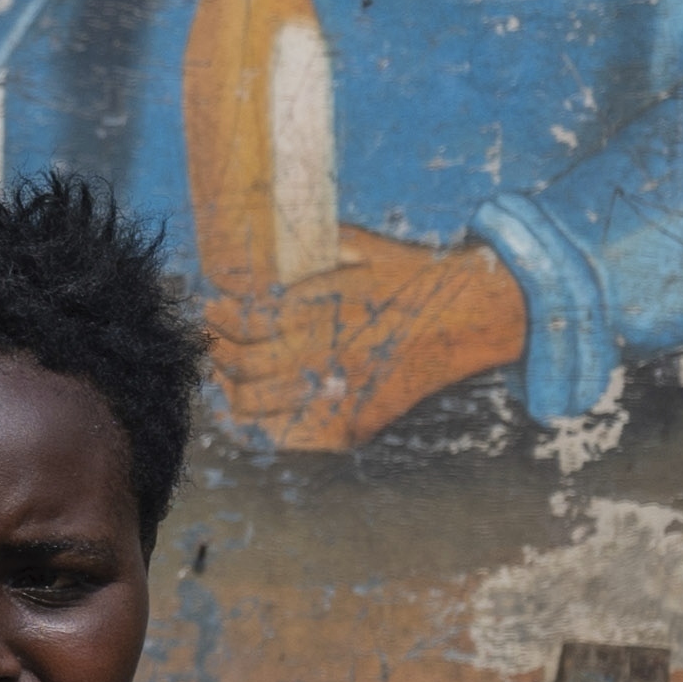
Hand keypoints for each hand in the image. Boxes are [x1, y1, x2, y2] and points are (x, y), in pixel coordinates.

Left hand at [203, 226, 529, 453]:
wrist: (470, 318)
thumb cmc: (409, 275)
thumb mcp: (359, 246)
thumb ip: (306, 249)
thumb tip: (250, 252)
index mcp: (327, 308)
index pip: (248, 322)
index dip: (220, 317)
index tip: (212, 307)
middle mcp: (329, 354)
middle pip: (243, 365)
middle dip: (217, 351)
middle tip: (212, 340)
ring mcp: (339, 395)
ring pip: (254, 406)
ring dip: (229, 388)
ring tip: (224, 373)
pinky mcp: (350, 426)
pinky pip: (286, 435)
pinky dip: (258, 424)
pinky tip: (247, 409)